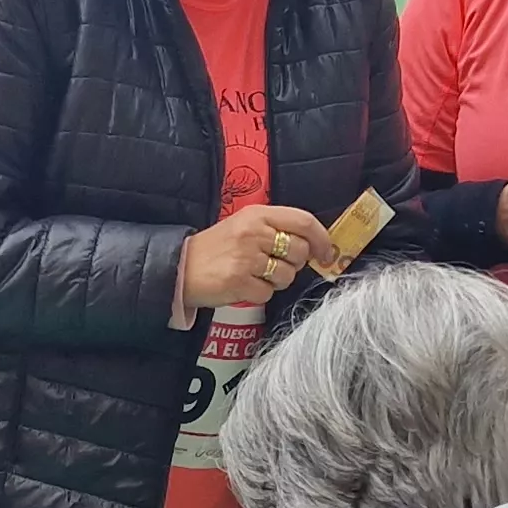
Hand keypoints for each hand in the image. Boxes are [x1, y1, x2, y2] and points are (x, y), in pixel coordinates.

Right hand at [178, 205, 333, 310]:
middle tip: (278, 265)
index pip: (303, 220)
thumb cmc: (217, 248)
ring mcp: (246, 258)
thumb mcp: (244, 225)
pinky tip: (244, 285)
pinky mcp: (238, 282)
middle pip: (300, 251)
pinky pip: (268, 293)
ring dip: (277, 281)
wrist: (181, 267)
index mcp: (257, 214)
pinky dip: (260, 293)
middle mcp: (253, 233)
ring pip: (287, 275)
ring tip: (256, 275)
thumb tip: (314, 246)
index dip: (321, 238)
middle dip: (296, 264)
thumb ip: (275, 229)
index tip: (326, 252)